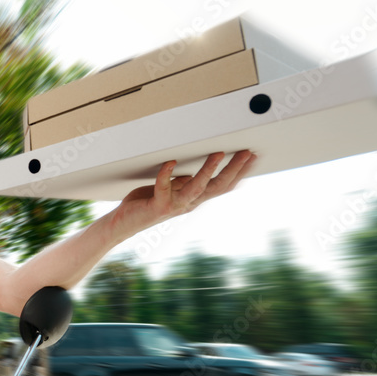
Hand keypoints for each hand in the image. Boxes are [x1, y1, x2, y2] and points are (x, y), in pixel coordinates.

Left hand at [110, 150, 255, 236]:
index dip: (238, 173)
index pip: (223, 185)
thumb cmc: (146, 203)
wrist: (125, 222)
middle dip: (233, 169)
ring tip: (218, 154)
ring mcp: (175, 205)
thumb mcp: (170, 189)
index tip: (251, 157)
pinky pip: (163, 187)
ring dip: (208, 170)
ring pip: (197, 187)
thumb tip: (194, 171)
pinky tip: (170, 163)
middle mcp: (189, 203)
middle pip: (217, 186)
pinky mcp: (158, 205)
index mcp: (194, 198)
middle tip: (245, 153)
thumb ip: (182, 182)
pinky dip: (166, 174)